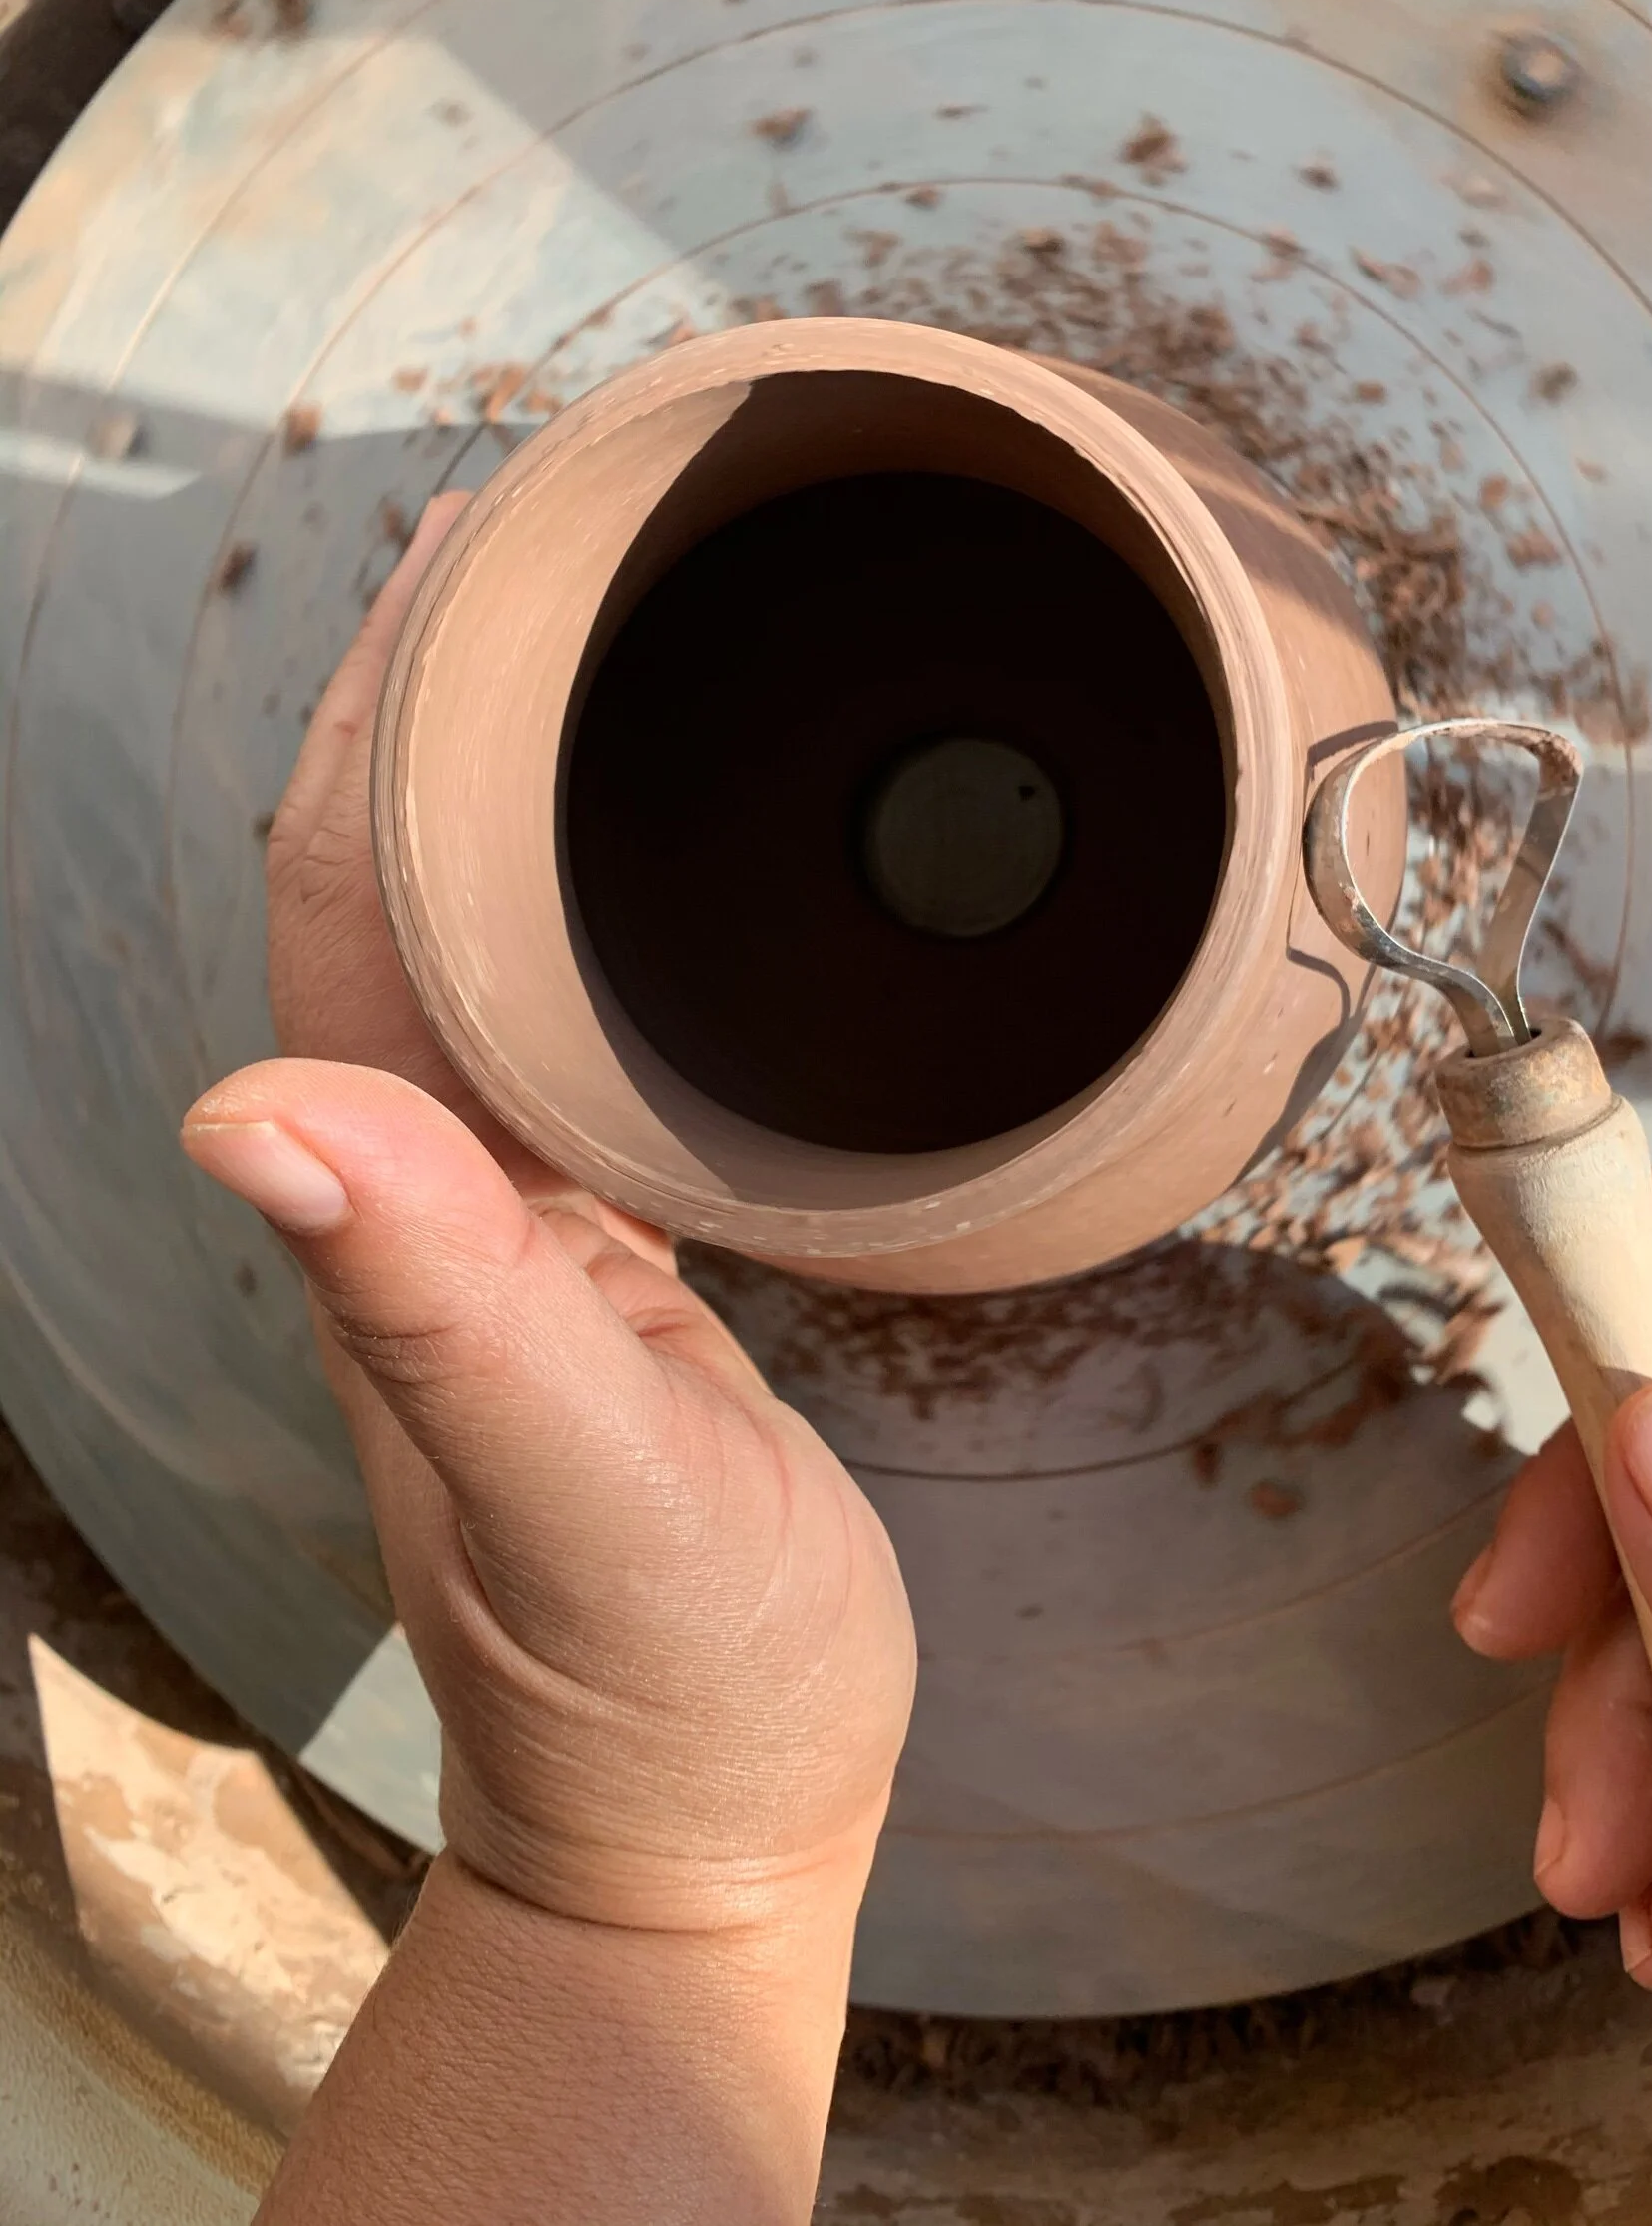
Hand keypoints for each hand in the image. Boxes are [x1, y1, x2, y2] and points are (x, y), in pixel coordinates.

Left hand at [187, 495, 917, 1936]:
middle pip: (396, 877)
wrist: (717, 1812)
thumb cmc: (669, 1681)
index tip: (470, 533)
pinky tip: (676, 859)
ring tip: (621, 633)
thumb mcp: (584, 1490)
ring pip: (482, 939)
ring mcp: (510, 1218)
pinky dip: (602, 903)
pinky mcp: (603, 1254)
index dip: (379, 698)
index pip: (342, 890)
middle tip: (567, 522)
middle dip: (447, 686)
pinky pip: (574, 1028)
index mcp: (399, 1205)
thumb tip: (252, 1109)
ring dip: (518, 775)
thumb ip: (441, 1309)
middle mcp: (424, 1188)